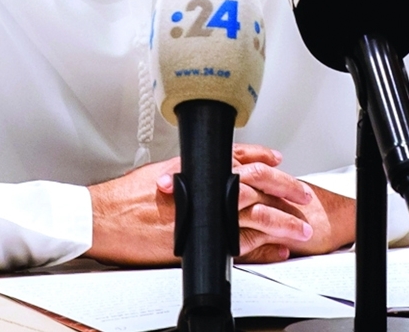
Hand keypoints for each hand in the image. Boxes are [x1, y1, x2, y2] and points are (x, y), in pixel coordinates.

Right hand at [86, 146, 355, 265]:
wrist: (106, 216)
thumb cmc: (127, 195)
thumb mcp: (161, 169)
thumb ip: (188, 169)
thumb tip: (203, 168)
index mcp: (197, 167)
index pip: (241, 158)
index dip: (265, 160)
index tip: (280, 162)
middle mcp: (205, 187)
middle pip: (258, 186)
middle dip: (285, 190)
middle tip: (303, 196)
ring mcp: (206, 214)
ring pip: (257, 216)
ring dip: (283, 222)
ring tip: (301, 228)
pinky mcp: (201, 240)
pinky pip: (241, 244)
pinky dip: (264, 247)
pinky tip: (277, 249)